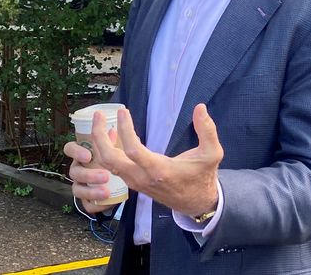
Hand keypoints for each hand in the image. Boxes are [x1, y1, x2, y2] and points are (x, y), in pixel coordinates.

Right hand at [63, 139, 113, 213]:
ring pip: (78, 190)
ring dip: (91, 191)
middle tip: (105, 176)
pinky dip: (96, 205)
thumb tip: (112, 130)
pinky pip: (86, 205)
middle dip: (89, 175)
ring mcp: (80, 186)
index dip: (75, 152)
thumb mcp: (113, 149)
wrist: (119, 181)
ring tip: (106, 192)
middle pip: (74, 172)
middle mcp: (77, 170)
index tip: (88, 156)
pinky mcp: (86, 201)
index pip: (69, 149)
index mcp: (81, 155)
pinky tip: (106, 202)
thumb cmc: (112, 161)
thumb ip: (111, 141)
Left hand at [90, 103, 223, 216]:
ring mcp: (136, 182)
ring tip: (102, 122)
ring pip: (108, 164)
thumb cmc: (203, 177)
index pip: (132, 150)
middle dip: (99, 136)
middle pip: (110, 159)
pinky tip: (112, 137)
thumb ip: (207, 130)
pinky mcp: (134, 183)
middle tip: (98, 115)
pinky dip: (107, 152)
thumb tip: (200, 108)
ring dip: (101, 143)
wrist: (197, 203)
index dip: (124, 129)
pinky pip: (114, 167)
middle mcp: (142, 178)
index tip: (122, 111)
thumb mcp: (212, 154)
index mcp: (159, 170)